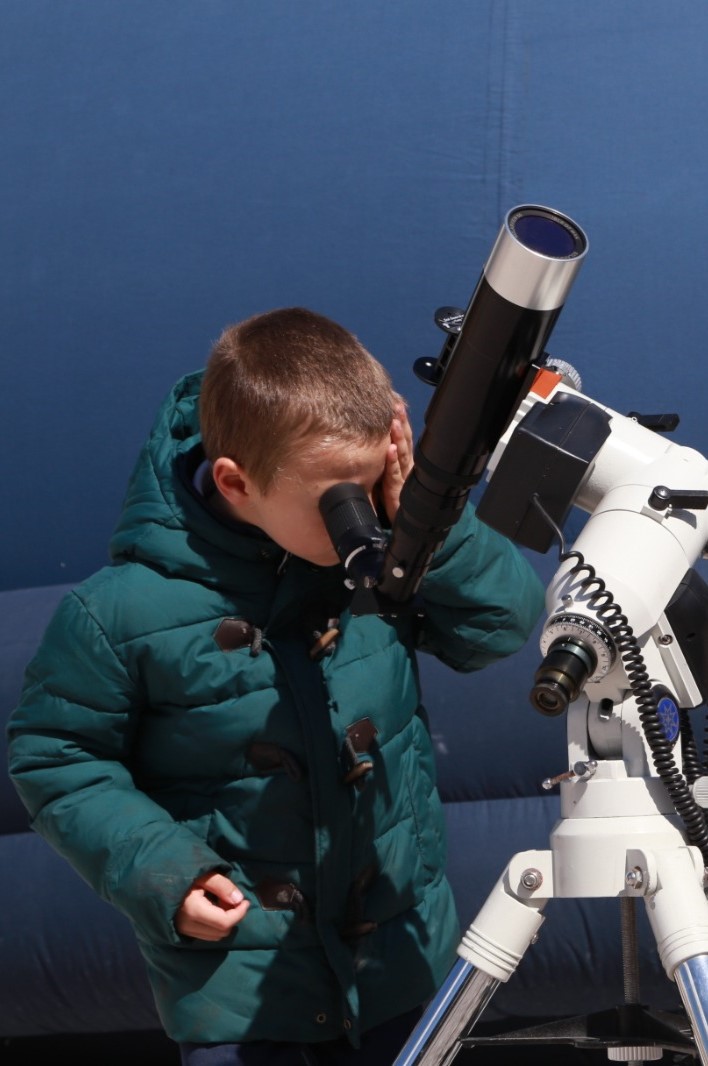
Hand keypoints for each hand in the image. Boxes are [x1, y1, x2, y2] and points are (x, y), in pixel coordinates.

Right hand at [175, 871, 249, 940]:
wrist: (161, 881)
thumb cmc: (185, 874)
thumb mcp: (205, 875)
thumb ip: (223, 886)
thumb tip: (239, 900)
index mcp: (193, 910)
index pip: (224, 922)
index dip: (239, 913)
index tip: (246, 901)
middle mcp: (188, 925)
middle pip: (221, 932)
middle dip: (233, 918)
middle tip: (233, 900)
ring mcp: (184, 930)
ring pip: (215, 936)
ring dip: (224, 923)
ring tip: (223, 904)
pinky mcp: (182, 932)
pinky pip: (206, 935)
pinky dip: (215, 926)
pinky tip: (214, 910)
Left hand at [378, 398, 413, 523]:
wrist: (401, 527)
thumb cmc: (390, 500)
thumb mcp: (383, 475)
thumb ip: (380, 460)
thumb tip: (371, 440)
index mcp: (403, 461)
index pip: (402, 435)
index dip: (399, 418)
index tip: (394, 399)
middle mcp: (405, 467)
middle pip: (404, 440)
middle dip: (400, 421)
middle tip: (396, 403)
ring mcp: (403, 479)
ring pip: (402, 454)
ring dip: (398, 437)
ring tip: (394, 421)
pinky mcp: (397, 493)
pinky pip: (395, 476)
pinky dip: (393, 462)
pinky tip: (391, 450)